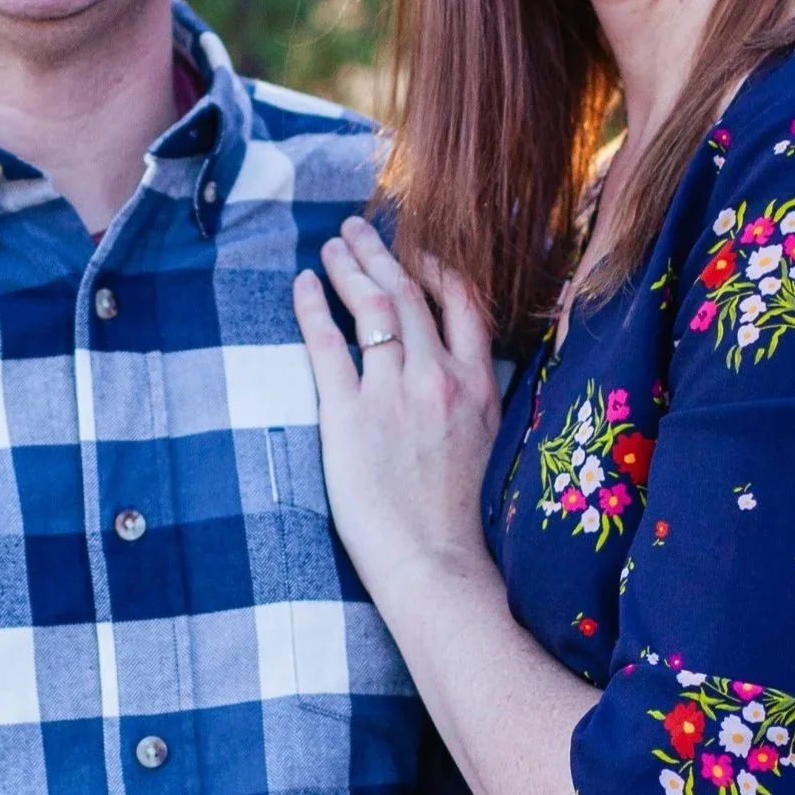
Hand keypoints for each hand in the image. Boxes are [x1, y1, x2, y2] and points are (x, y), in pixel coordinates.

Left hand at [290, 219, 502, 613]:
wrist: (439, 564)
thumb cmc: (463, 522)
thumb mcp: (491, 447)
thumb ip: (478, 402)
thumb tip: (463, 380)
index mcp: (478, 385)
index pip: (461, 302)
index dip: (436, 267)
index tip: (417, 250)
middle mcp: (438, 376)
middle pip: (407, 291)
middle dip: (381, 251)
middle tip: (357, 230)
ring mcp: (393, 391)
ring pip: (369, 304)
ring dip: (348, 266)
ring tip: (331, 246)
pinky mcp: (349, 414)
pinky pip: (326, 342)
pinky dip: (312, 306)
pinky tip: (302, 285)